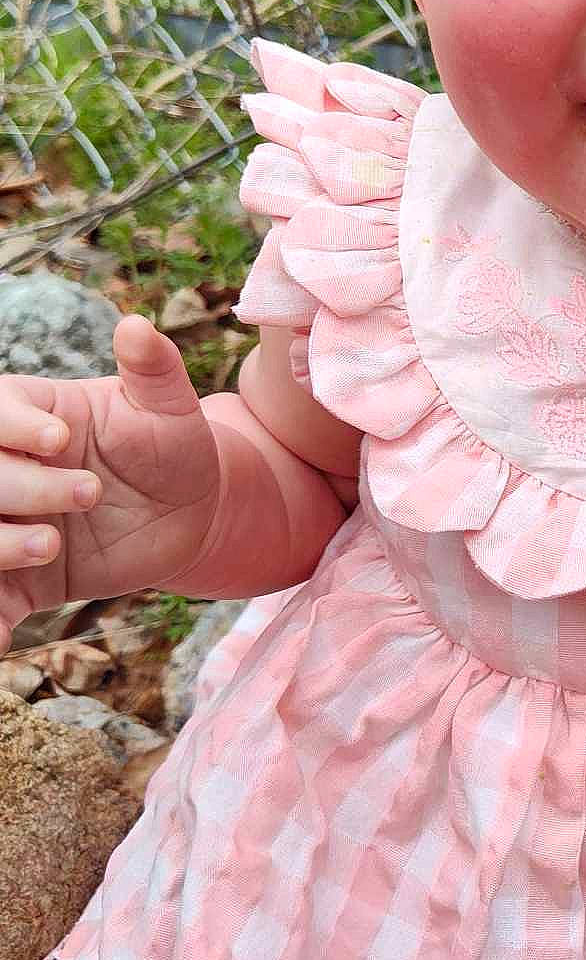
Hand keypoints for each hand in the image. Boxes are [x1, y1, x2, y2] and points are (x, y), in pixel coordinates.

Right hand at [0, 315, 222, 652]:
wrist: (192, 516)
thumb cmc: (175, 447)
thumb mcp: (171, 408)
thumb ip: (154, 369)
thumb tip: (136, 325)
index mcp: (25, 414)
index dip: (13, 427)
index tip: (61, 442)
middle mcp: (3, 466)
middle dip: (17, 487)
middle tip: (86, 495)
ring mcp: (3, 523)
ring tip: (51, 547)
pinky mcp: (16, 579)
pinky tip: (0, 634)